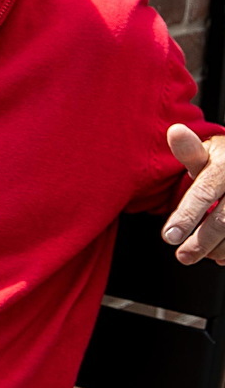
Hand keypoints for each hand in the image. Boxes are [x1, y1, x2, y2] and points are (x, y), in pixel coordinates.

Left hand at [162, 125, 224, 264]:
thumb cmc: (224, 162)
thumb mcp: (208, 154)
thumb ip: (190, 151)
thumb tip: (175, 131)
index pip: (205, 192)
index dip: (186, 216)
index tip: (169, 237)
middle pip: (224, 219)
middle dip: (201, 241)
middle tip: (182, 256)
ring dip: (219, 249)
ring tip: (198, 254)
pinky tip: (220, 256)